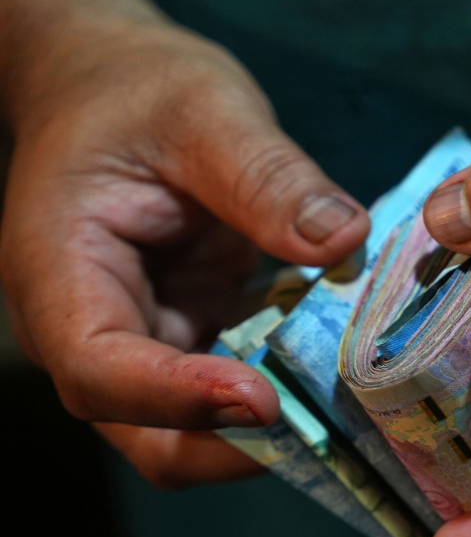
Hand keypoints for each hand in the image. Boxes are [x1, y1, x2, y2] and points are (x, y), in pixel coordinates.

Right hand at [0, 0, 368, 487]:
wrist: (115, 89)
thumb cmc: (139, 91)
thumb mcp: (205, 112)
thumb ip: (267, 176)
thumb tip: (342, 240)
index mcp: (59, 271)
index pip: (99, 367)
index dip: (178, 398)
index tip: (263, 400)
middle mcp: (90, 326)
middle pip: (145, 432)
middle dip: (230, 447)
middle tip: (323, 431)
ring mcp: (143, 340)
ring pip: (192, 429)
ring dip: (267, 433)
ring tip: (345, 416)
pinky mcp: (189, 336)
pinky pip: (231, 391)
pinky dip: (284, 391)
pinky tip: (341, 377)